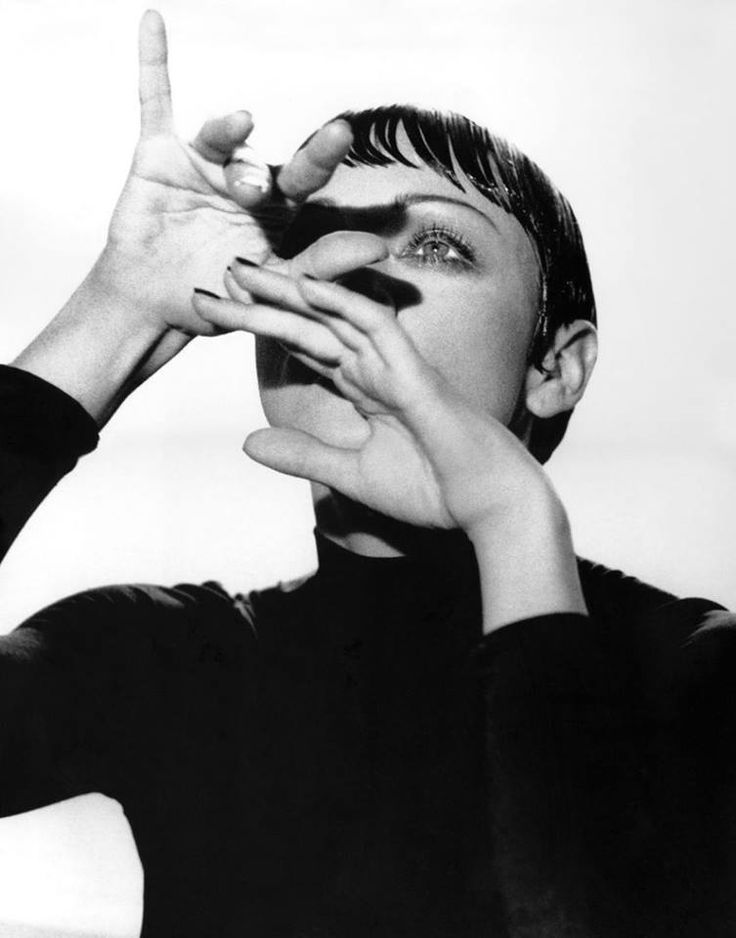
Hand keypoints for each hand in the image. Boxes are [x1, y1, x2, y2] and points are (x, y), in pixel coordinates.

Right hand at [98, 10, 351, 341]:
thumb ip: (320, 267)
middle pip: (260, 160)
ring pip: (218, 137)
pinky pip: (155, 102)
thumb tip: (377, 249)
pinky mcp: (158, 155)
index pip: (305, 177)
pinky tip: (154, 22)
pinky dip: (154, 63)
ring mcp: (201, 163)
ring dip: (225, 137)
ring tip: (236, 128)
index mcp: (276, 209)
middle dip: (263, 171)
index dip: (320, 155)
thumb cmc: (216, 297)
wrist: (153, 305)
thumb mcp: (271, 286)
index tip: (341, 133)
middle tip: (262, 186)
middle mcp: (242, 180)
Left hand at [192, 251, 555, 533]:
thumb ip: (302, 455)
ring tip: (242, 271)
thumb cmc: (433, 490)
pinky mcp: (414, 373)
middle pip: (311, 325)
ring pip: (334, 316)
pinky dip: (341, 303)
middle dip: (264, 302)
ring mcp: (396, 366)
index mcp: (365, 389)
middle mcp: (377, 369)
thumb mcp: (350, 474)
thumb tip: (247, 443)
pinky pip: (375, 326)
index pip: (305, 347)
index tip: (220, 313)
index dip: (264, 327)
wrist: (487, 507)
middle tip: (219, 278)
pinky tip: (303, 286)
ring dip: (289, 292)